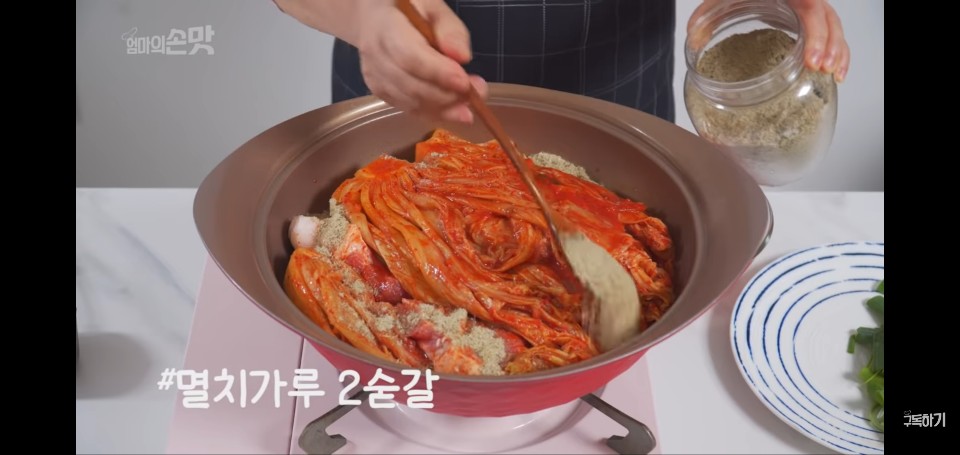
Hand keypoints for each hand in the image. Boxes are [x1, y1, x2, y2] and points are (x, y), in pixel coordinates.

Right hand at [357, 0, 487, 122]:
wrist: (376, 17)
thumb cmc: (409, 8)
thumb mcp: (433, 6)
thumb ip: (450, 29)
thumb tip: (462, 57)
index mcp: (385, 26)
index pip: (410, 56)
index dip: (438, 73)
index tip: (465, 82)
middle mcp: (374, 55)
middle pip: (411, 85)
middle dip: (447, 95)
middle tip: (478, 92)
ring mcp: (374, 76)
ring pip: (411, 102)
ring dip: (444, 108)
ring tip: (470, 103)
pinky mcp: (380, 92)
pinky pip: (409, 109)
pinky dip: (434, 113)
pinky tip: (454, 110)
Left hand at [688, 0, 849, 82]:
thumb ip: (707, 15)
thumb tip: (693, 38)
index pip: (811, 10)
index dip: (815, 36)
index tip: (810, 59)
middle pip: (828, 21)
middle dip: (829, 48)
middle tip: (820, 70)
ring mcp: (810, 8)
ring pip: (834, 27)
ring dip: (837, 52)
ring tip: (831, 75)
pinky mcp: (810, 20)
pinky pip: (831, 33)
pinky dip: (837, 51)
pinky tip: (835, 71)